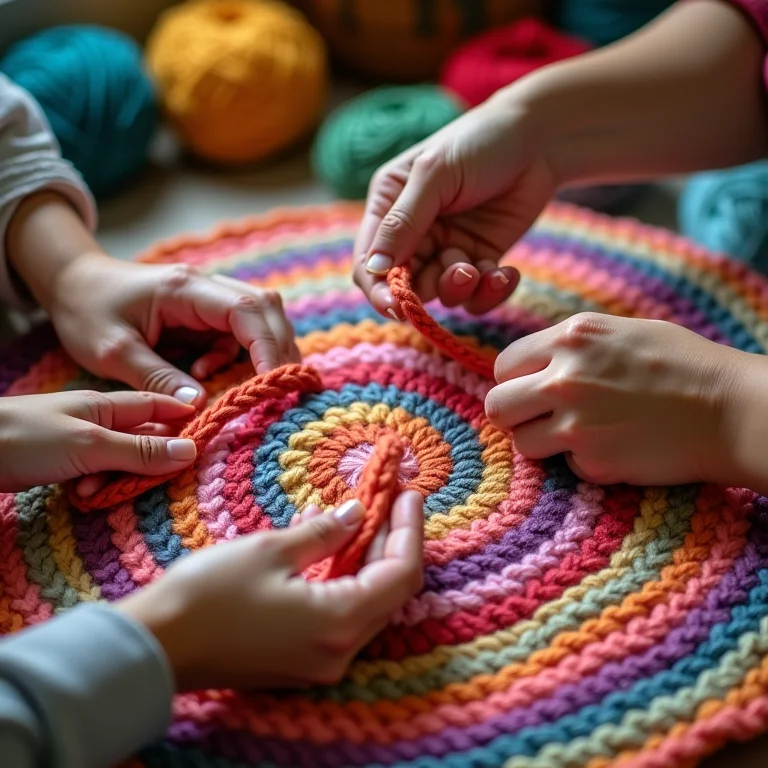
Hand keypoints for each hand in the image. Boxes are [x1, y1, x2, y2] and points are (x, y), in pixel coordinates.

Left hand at [0, 390, 195, 492]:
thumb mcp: (90, 444)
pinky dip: (95, 486)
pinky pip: (93, 473)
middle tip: (169, 479)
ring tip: (105, 491)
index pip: (159, 405)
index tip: (214, 431)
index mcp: (106, 404)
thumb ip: (139, 449)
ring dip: (120, 478)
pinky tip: (85, 496)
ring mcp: (76, 440)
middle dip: (155, 457)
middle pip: (142, 436)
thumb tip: (191, 450)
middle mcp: (96, 419)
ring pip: (118, 459)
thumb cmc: (24, 437)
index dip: (185, 417)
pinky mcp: (59, 461)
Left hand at [7, 193, 300, 408]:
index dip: (268, 345)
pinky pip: (238, 334)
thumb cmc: (87, 311)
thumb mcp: (112, 351)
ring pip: (260, 319)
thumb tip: (199, 404)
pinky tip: (207, 375)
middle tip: (280, 387)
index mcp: (185, 288)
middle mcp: (205, 287)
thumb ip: (156, 377)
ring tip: (252, 385)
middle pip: (265, 309)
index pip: (246, 309)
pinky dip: (237, 357)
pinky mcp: (206, 313)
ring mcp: (208, 298)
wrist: (71, 283)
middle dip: (279, 349)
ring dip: (264, 352)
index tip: (274, 382)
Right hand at [117, 492, 423, 690]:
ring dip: (371, 559)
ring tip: (369, 514)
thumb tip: (358, 513)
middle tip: (393, 498)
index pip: (401, 573)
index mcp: (339, 622)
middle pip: (390, 591)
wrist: (156, 645)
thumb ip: (324, 532)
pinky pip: (342, 616)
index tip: (410, 493)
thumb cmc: (208, 595)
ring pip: (368, 604)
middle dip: (395, 541)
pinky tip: (336, 546)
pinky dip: (347, 579)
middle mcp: (339, 651)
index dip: (410, 529)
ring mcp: (320, 662)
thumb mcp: (271, 550)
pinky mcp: (301, 660)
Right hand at [353, 93, 556, 318]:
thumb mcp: (435, 174)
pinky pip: (476, 294)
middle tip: (458, 274)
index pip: (368, 261)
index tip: (397, 305)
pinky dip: (490, 292)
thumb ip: (403, 221)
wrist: (539, 137)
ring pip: (442, 293)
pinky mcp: (480, 259)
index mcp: (388, 206)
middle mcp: (414, 233)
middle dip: (427, 290)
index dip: (378, 288)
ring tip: (479, 268)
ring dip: (460, 288)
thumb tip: (374, 268)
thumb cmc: (479, 141)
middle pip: (404, 285)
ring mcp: (447, 248)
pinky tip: (506, 273)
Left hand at [485, 313, 754, 486]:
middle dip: (513, 413)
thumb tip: (533, 360)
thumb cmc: (683, 364)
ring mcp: (576, 423)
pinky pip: (564, 465)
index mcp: (571, 338)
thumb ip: (571, 344)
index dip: (515, 379)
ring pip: (521, 442)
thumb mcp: (622, 331)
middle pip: (497, 405)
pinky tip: (612, 446)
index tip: (530, 388)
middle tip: (538, 416)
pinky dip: (581, 461)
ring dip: (540, 441)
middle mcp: (564, 379)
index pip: (504, 364)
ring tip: (575, 433)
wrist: (731, 410)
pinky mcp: (593, 461)